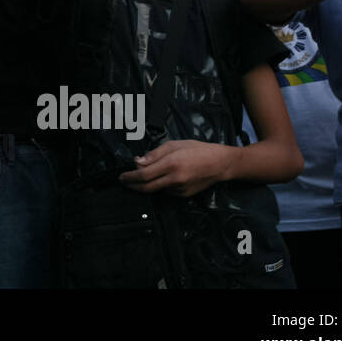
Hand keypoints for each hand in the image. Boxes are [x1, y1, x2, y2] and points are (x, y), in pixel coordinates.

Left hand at [118, 139, 233, 196]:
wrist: (220, 164)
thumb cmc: (197, 149)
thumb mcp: (174, 145)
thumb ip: (154, 154)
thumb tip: (138, 162)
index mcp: (171, 164)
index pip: (144, 174)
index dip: (130, 177)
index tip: (121, 176)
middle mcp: (175, 179)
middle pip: (147, 187)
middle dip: (132, 186)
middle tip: (124, 181)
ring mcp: (180, 189)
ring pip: (156, 190)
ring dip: (145, 186)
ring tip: (138, 178)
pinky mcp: (184, 195)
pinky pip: (166, 191)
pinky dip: (158, 186)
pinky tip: (158, 179)